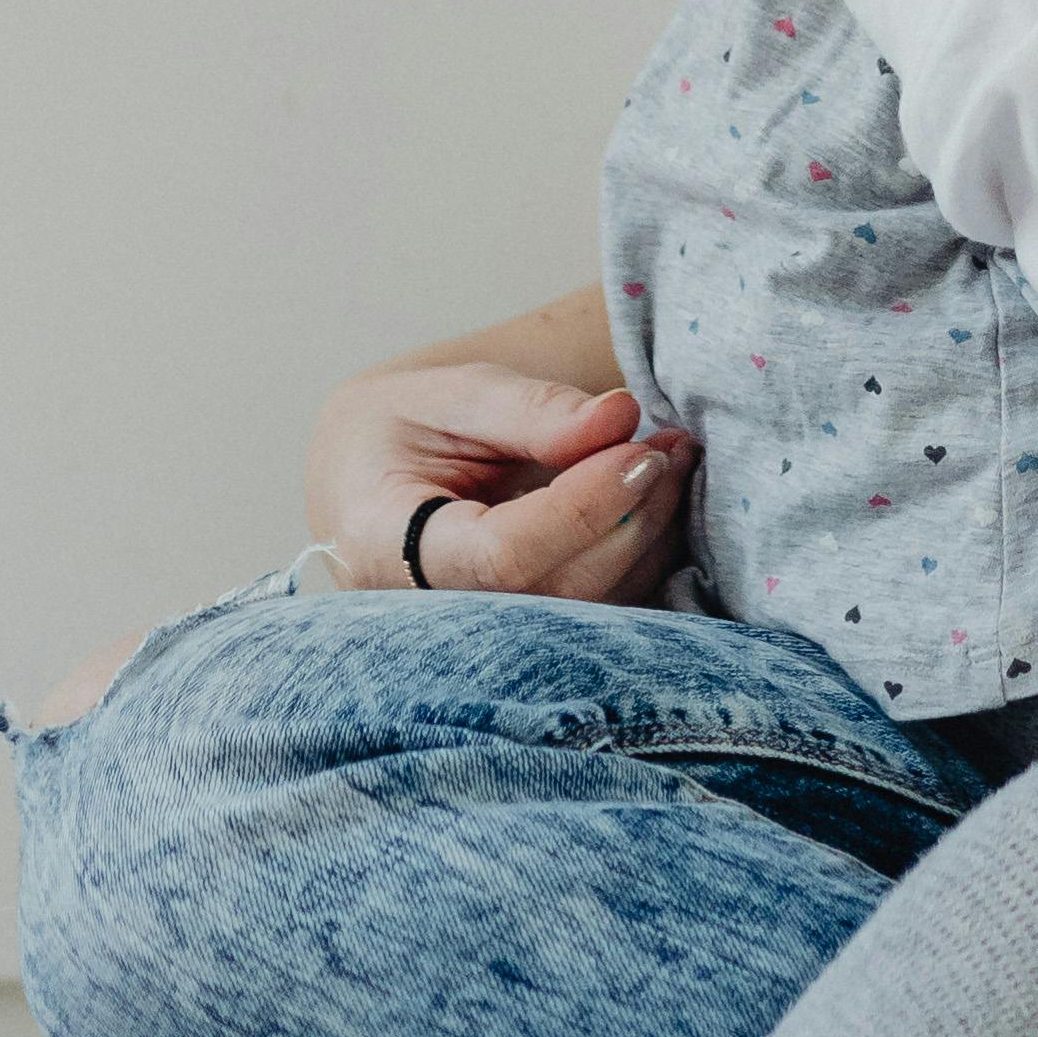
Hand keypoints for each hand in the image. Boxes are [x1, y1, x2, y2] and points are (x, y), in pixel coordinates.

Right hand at [306, 343, 696, 600]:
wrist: (366, 477)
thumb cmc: (396, 431)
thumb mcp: (448, 396)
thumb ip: (531, 408)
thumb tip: (620, 417)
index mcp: (385, 547)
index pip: (502, 557)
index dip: (582, 509)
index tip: (638, 451)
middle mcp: (428, 616)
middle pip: (554, 593)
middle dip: (627, 518)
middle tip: (668, 446)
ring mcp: (475, 640)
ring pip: (586, 614)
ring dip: (647, 536)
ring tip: (671, 456)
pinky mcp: (521, 639)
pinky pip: (596, 614)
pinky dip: (641, 555)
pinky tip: (656, 494)